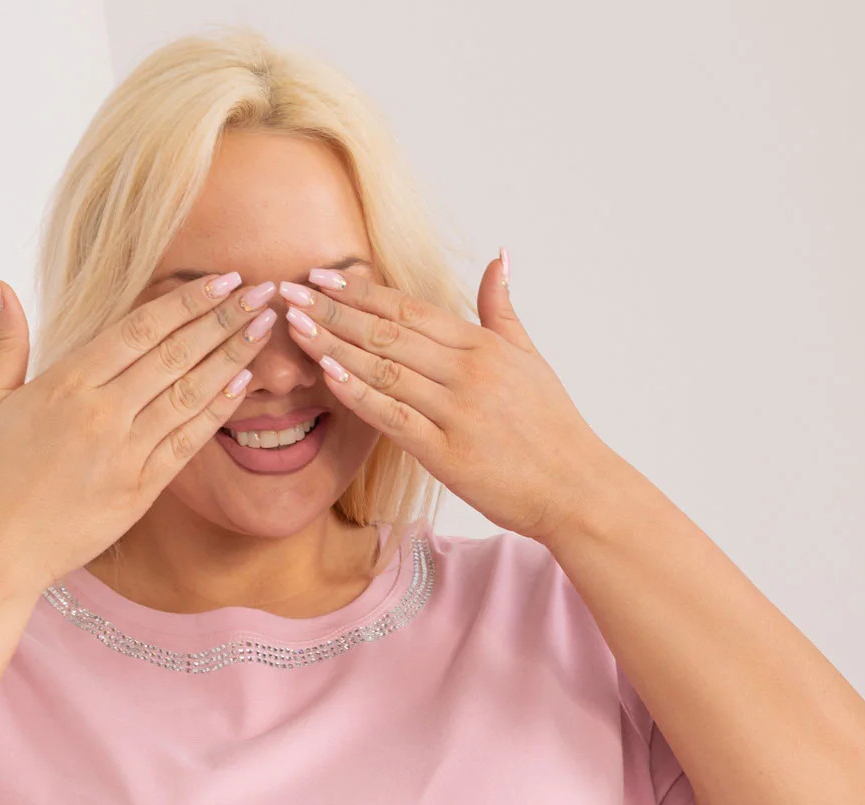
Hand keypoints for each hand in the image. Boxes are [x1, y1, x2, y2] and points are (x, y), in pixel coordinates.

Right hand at [0, 271, 279, 589]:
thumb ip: (6, 339)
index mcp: (66, 383)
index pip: (140, 329)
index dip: (187, 301)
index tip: (223, 279)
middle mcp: (101, 413)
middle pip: (174, 354)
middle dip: (223, 319)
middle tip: (262, 291)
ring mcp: (124, 454)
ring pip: (189, 394)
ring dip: (231, 357)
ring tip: (264, 327)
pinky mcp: (139, 492)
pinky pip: (186, 443)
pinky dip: (216, 411)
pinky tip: (243, 383)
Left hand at [279, 258, 615, 545]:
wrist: (575, 487)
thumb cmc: (552, 427)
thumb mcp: (530, 358)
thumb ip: (502, 310)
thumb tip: (498, 258)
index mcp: (482, 346)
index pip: (410, 309)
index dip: (363, 292)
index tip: (323, 276)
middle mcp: (467, 372)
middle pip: (388, 332)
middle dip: (334, 310)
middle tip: (289, 291)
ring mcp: (457, 412)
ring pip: (384, 369)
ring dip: (334, 346)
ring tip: (294, 326)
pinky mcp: (448, 454)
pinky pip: (394, 418)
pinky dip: (359, 394)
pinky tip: (327, 375)